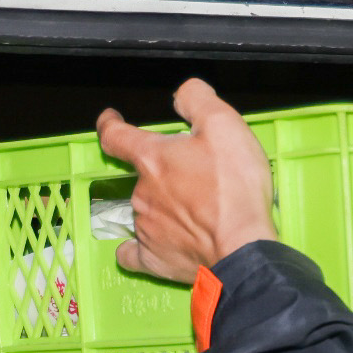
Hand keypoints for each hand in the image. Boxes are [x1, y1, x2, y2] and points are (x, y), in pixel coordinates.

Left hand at [94, 77, 275, 283]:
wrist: (243, 248)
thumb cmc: (235, 188)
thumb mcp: (224, 125)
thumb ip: (197, 100)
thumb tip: (182, 93)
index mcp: (152, 159)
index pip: (115, 135)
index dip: (110, 124)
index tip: (110, 120)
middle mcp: (141, 193)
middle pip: (143, 176)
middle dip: (163, 174)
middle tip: (195, 180)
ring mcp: (145, 228)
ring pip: (145, 210)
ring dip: (163, 207)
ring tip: (195, 214)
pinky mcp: (154, 259)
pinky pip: (135, 253)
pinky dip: (139, 248)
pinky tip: (153, 245)